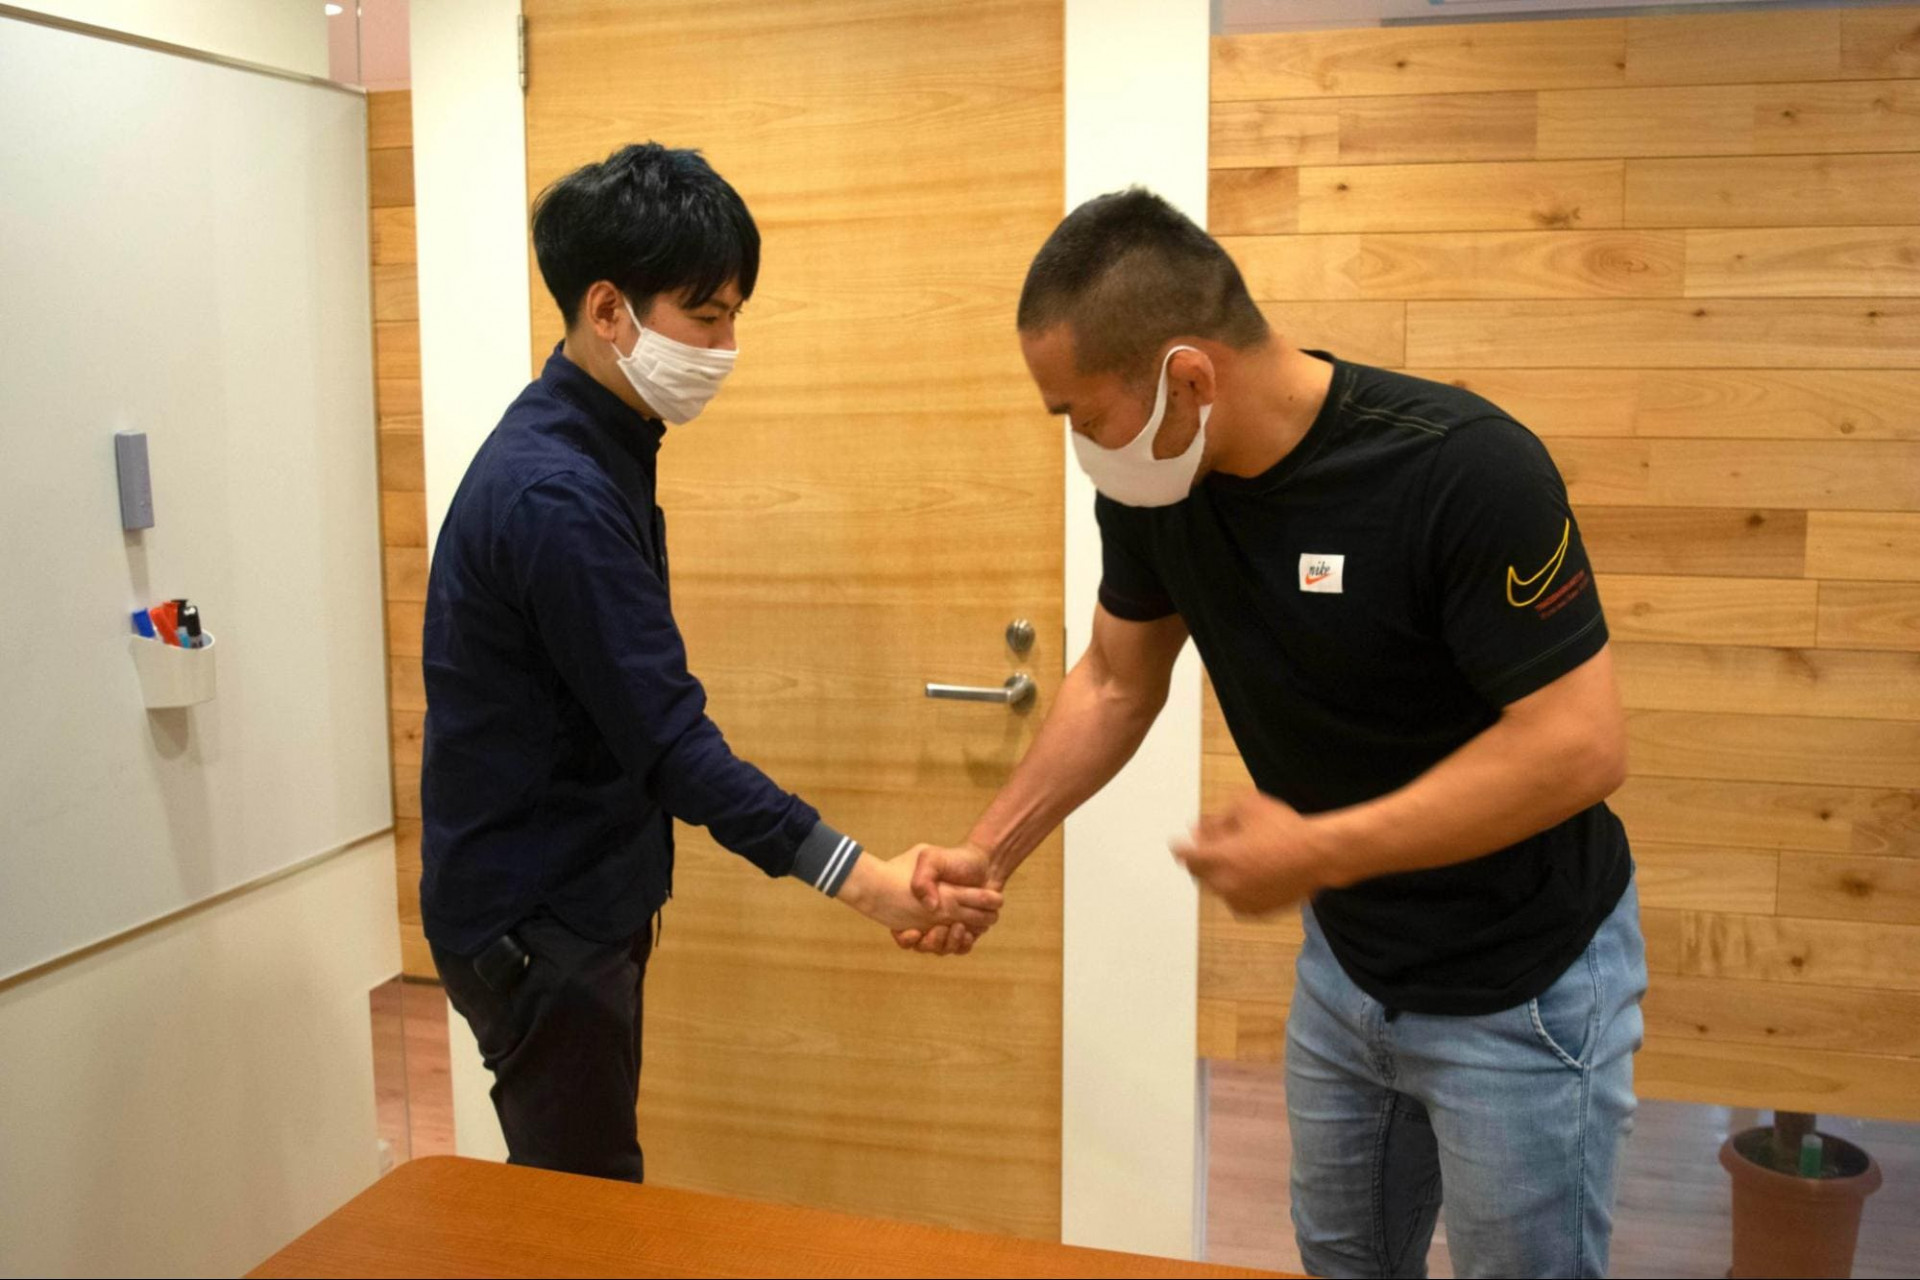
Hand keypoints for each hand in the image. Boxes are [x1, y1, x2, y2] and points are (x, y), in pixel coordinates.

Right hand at [892, 842, 1003, 956]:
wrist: (983, 863)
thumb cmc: (953, 860)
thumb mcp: (930, 858)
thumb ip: (922, 879)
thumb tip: (930, 907)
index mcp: (913, 905)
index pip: (901, 932)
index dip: (905, 938)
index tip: (915, 932)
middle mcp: (928, 920)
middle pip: (923, 945)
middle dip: (931, 942)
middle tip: (941, 928)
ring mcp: (946, 927)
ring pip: (941, 949)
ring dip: (949, 943)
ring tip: (959, 927)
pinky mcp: (964, 932)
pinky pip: (959, 948)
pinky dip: (963, 944)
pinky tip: (968, 933)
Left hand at [1173, 790, 1330, 916]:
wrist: (1318, 855)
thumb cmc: (1283, 828)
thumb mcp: (1247, 807)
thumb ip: (1217, 819)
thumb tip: (1198, 828)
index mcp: (1218, 859)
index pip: (1185, 856)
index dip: (1182, 847)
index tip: (1181, 843)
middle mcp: (1225, 885)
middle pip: (1198, 873)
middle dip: (1201, 859)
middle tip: (1212, 844)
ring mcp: (1240, 901)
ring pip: (1217, 887)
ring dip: (1218, 873)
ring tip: (1236, 856)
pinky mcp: (1256, 911)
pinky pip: (1235, 898)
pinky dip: (1235, 886)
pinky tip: (1249, 872)